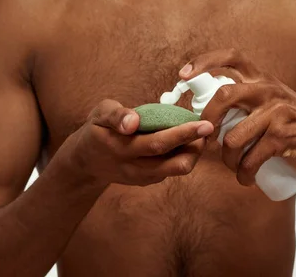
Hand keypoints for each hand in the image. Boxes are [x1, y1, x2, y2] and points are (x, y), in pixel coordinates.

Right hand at [66, 99, 214, 186]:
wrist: (86, 162)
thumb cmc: (97, 130)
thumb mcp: (99, 114)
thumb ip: (116, 115)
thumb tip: (133, 121)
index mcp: (121, 148)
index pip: (157, 143)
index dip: (182, 134)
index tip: (202, 123)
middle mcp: (133, 167)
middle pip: (172, 163)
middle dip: (196, 146)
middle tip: (209, 127)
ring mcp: (141, 177)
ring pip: (175, 170)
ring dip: (193, 154)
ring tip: (201, 134)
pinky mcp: (147, 181)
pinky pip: (171, 171)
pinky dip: (184, 157)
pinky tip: (189, 142)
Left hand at [179, 48, 295, 185]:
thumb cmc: (295, 125)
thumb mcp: (273, 103)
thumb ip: (247, 100)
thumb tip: (206, 112)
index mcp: (263, 79)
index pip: (231, 56)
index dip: (204, 61)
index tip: (183, 76)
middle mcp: (268, 89)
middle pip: (224, 96)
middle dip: (206, 121)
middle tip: (205, 140)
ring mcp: (277, 112)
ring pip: (234, 137)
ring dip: (228, 160)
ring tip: (235, 169)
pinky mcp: (284, 136)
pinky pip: (251, 158)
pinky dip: (244, 174)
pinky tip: (247, 180)